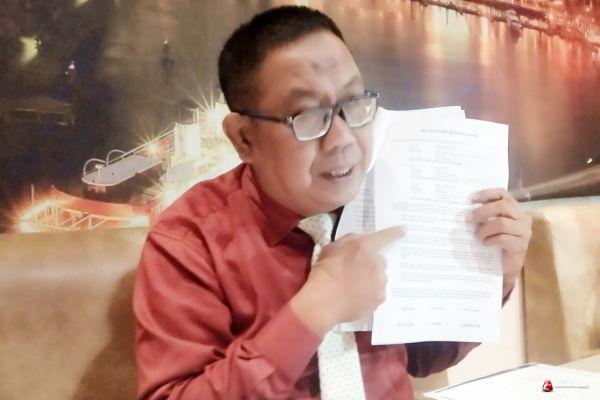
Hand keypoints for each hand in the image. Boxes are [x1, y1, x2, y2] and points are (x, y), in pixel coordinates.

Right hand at [290, 226, 404, 335]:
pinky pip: (376, 293)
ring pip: (379, 278)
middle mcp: (377, 263)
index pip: (384, 236)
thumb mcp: (332, 248)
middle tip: (355, 272)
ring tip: (353, 287)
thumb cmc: (324, 271)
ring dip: (370, 280)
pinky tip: (355, 297)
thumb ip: (349, 242)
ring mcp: (380, 282)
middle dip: (370, 264)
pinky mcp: (380, 298)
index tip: (403, 230)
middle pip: (379, 261)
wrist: (324, 300)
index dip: (394, 233)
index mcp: (365, 247)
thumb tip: (360, 242)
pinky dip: (369, 294)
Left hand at [468, 188, 531, 295]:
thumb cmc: (497, 242)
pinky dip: (490, 240)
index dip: (487, 193)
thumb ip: (485, 215)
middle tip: (468, 219)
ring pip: (501, 223)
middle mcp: (523, 218)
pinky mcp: (521, 246)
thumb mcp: (491, 225)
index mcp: (515, 209)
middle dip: (482, 212)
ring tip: (477, 236)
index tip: (472, 199)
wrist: (507, 265)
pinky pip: (503, 239)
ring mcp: (524, 232)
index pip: (503, 194)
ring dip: (485, 229)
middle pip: (502, 206)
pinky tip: (485, 244)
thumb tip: (467, 209)